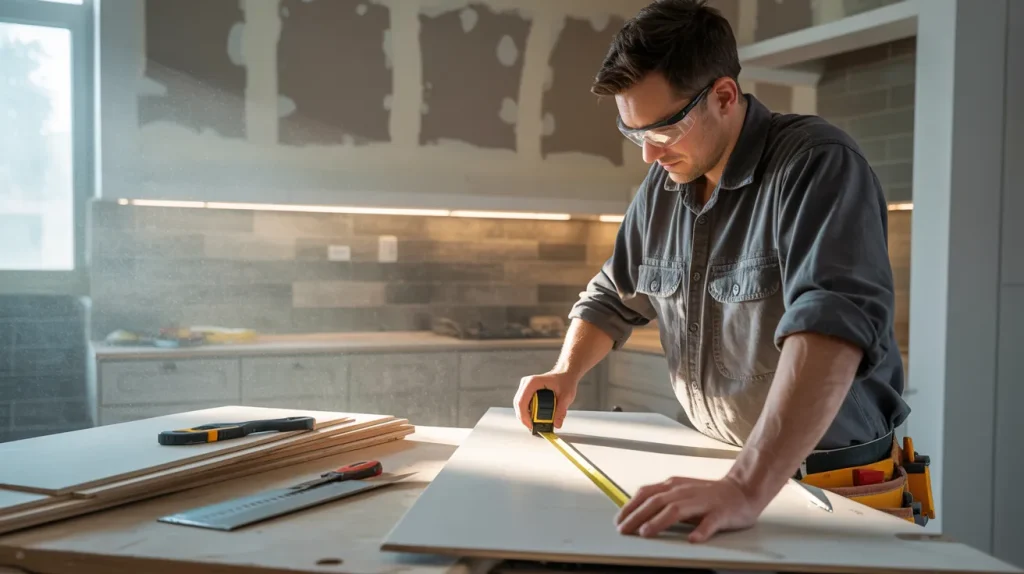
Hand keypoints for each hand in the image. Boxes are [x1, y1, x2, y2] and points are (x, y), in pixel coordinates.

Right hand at [513, 371, 577, 429]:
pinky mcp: (527, 391)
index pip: (522, 402)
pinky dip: (527, 412)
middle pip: (518, 404)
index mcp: (533, 382)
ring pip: (519, 405)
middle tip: (534, 427)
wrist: (565, 374)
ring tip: (535, 424)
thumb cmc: (565, 381)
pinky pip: (523, 404)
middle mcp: (526, 383)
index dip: (524, 416)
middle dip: (524, 418)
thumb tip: (557, 424)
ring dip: (525, 416)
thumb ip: (561, 410)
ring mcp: (525, 387)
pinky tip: (534, 418)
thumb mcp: (567, 396)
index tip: (531, 426)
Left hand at [615, 475, 764, 542]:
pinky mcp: (721, 513)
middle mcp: (686, 491)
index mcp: (674, 486)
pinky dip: (700, 531)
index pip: (647, 493)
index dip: (630, 506)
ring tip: (645, 532)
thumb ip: (661, 498)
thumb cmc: (708, 494)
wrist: (741, 490)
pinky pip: (710, 523)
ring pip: (678, 510)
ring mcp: (703, 502)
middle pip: (657, 501)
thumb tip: (635, 510)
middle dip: (637, 516)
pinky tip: (692, 539)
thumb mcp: (680, 491)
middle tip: (624, 530)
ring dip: (659, 521)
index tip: (618, 520)